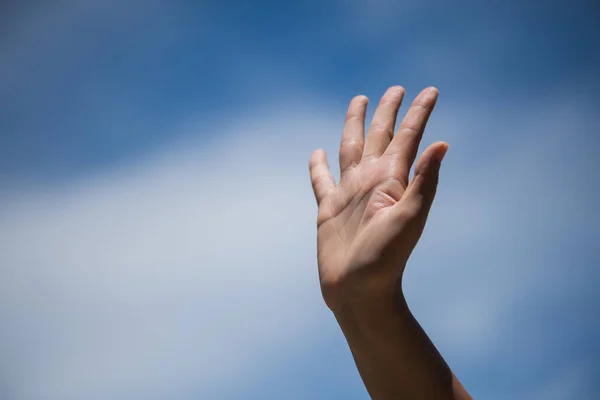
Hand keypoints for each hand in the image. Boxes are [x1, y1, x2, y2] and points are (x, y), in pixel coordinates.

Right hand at [309, 86, 448, 310]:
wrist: (359, 290)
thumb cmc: (386, 259)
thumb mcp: (409, 218)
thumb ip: (423, 182)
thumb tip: (442, 144)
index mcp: (391, 180)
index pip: (407, 138)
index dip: (418, 114)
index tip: (428, 91)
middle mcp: (370, 181)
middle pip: (378, 135)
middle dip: (386, 112)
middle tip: (395, 89)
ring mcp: (349, 194)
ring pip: (350, 149)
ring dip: (354, 126)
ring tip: (357, 102)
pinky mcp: (328, 209)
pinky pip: (322, 181)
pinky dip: (318, 167)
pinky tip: (317, 153)